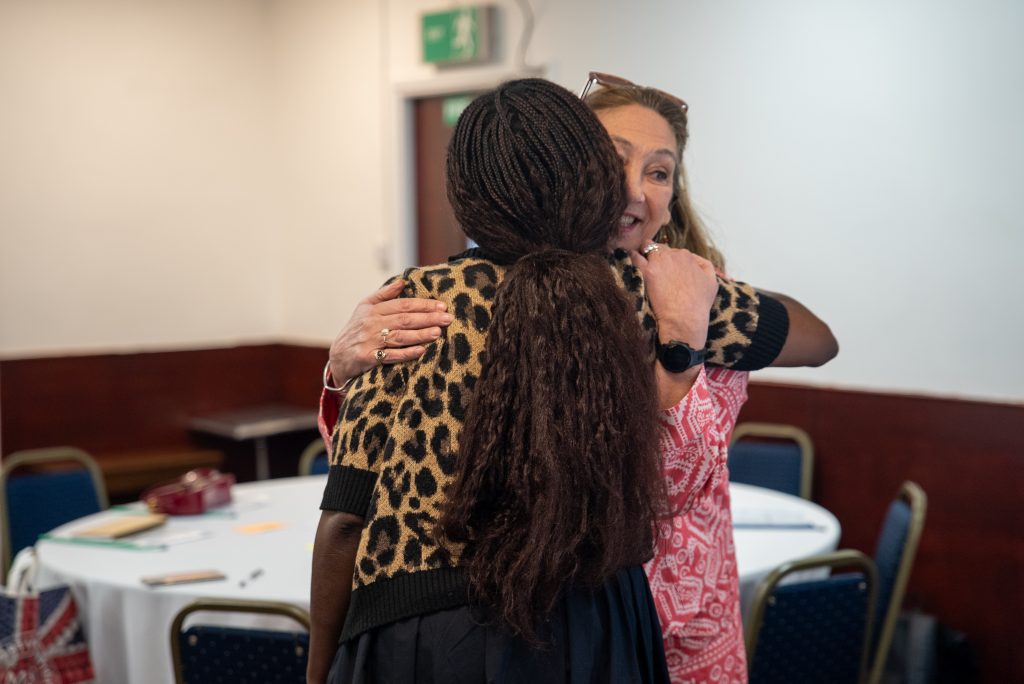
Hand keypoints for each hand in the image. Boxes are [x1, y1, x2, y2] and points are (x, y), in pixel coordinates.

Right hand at [327, 280, 451, 384]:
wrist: (337, 356)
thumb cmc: (356, 329)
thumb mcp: (364, 308)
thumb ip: (384, 294)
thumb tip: (403, 281)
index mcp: (373, 309)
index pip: (403, 305)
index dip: (423, 305)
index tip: (442, 306)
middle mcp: (371, 323)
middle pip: (404, 319)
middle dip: (428, 318)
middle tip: (447, 318)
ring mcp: (369, 341)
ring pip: (400, 336)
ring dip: (420, 334)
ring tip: (438, 332)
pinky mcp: (367, 357)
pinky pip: (390, 355)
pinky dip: (406, 353)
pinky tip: (421, 350)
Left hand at [629, 243, 716, 348]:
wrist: (685, 319)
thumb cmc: (698, 304)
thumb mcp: (711, 282)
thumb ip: (705, 265)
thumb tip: (694, 259)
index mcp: (687, 256)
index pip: (675, 251)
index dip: (670, 259)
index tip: (667, 268)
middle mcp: (674, 255)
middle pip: (661, 249)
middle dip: (658, 255)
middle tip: (655, 266)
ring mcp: (659, 262)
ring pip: (648, 249)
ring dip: (644, 252)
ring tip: (639, 256)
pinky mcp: (648, 272)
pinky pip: (635, 257)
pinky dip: (633, 256)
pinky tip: (631, 257)